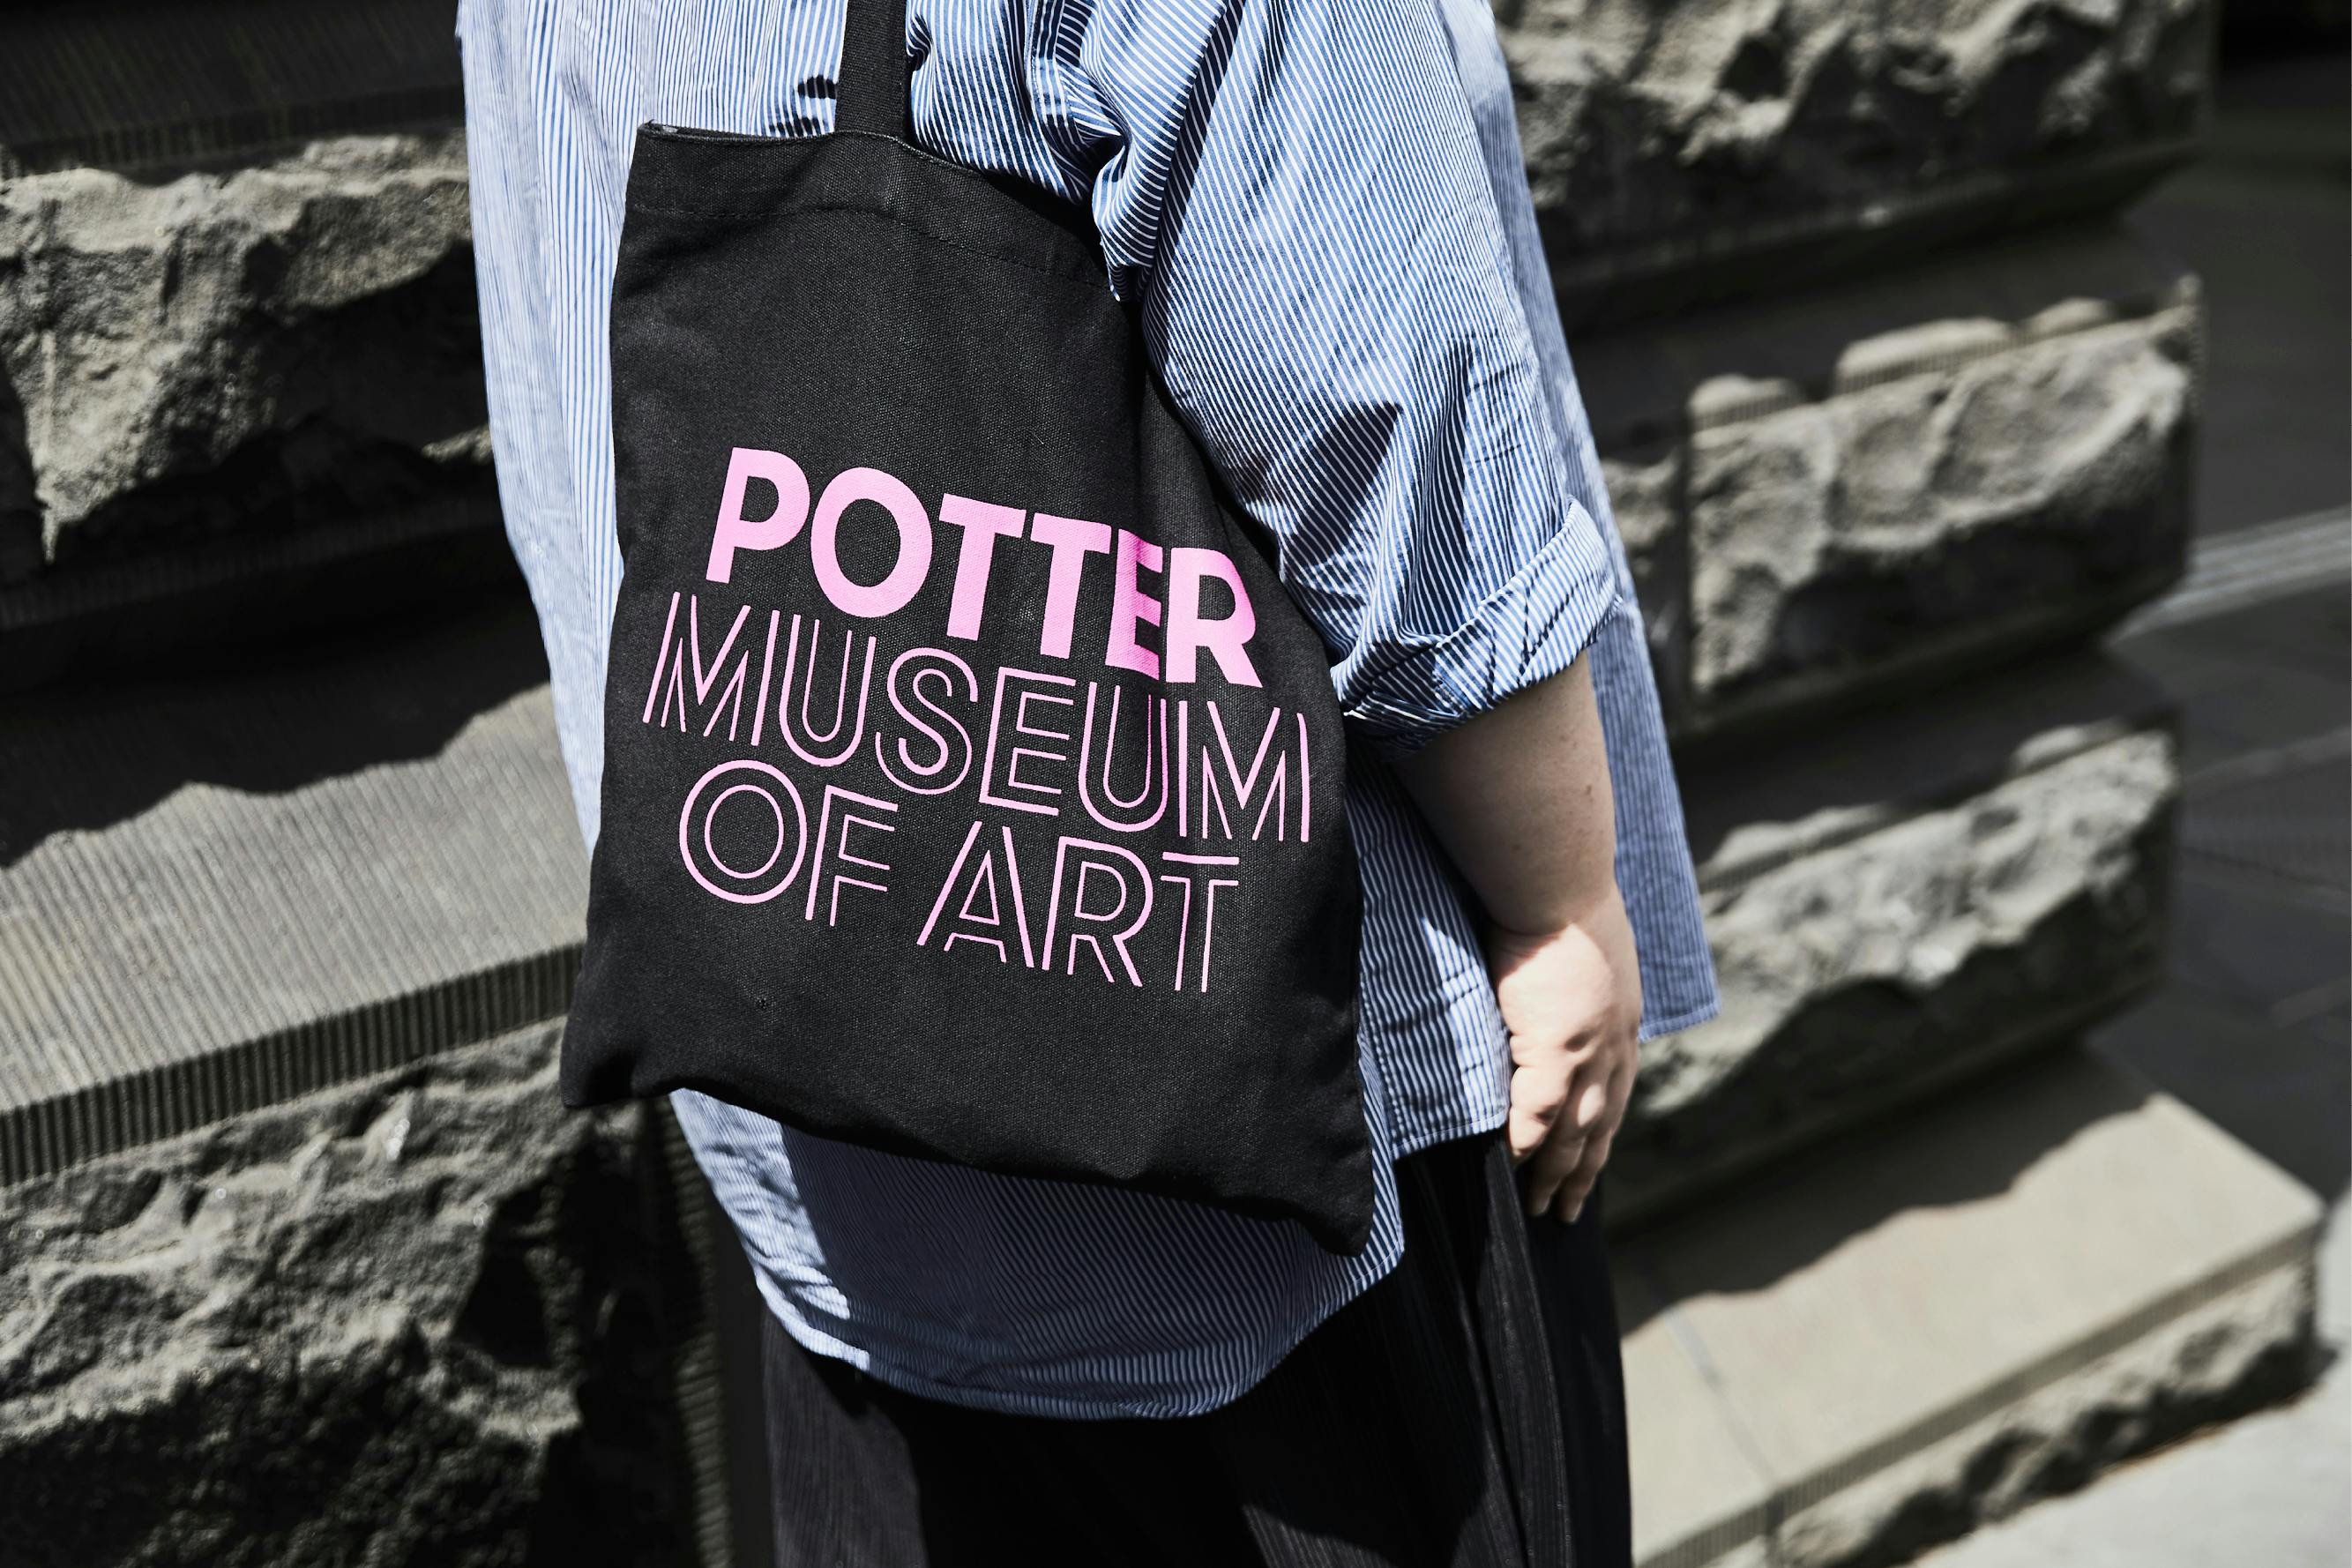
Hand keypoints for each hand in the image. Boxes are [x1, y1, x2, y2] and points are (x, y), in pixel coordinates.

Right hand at [1486, 885, 1640, 1223]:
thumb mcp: (1584, 951)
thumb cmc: (1558, 901)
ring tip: (1540, 1208)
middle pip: (1601, 1128)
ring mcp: (1588, 1054)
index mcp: (1621, 1024)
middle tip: (1567, 1212)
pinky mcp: (1556, 1050)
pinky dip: (1525, 1147)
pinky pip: (1539, 1116)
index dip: (1601, 1135)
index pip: (1614, 1095)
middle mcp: (1614, 1048)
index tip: (1589, 1162)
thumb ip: (1571, 987)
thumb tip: (1548, 997)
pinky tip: (1510, 1170)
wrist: (1557, 882)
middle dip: (1584, 1173)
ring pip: (1574, 1134)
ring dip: (1556, 1175)